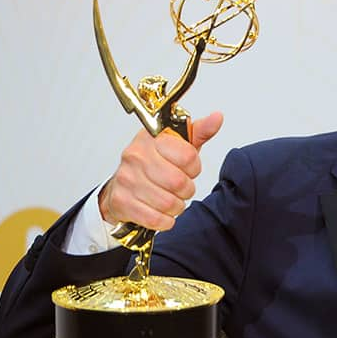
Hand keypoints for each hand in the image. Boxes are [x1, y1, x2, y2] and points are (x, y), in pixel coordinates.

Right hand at [98, 112, 222, 230]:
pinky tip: (161, 211)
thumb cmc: (153, 165)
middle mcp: (135, 156)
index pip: (188, 156)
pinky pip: (156, 219)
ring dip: (176, 206)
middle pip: (179, 182)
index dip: (194, 167)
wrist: (119, 187)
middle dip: (186, 190)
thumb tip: (217, 117)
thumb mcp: (177, 145)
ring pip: (169, 203)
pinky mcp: (122, 202)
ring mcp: (127, 179)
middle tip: (180, 188)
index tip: (188, 168)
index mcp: (150, 138)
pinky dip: (165, 220)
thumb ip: (199, 132)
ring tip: (170, 199)